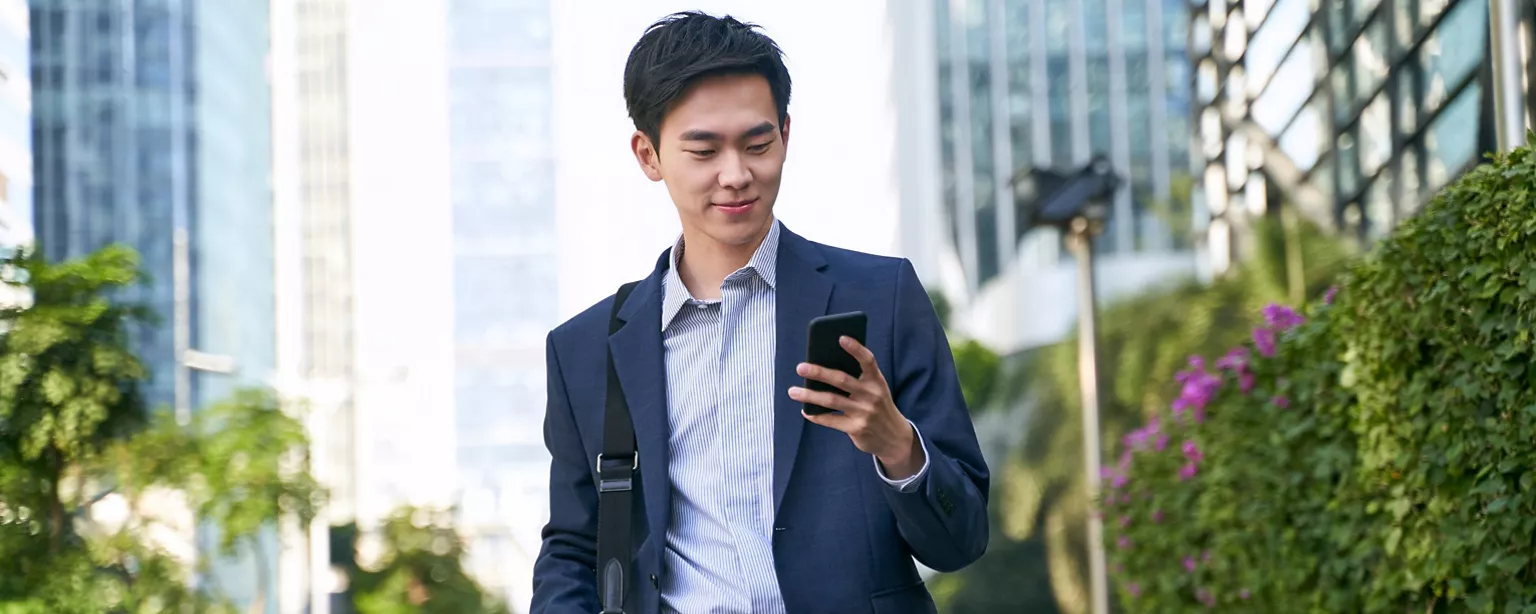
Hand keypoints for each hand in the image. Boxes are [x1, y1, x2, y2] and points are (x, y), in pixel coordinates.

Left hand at [789, 336, 924, 479]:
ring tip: (793, 391)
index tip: (841, 338)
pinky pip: (830, 420)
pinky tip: (805, 410)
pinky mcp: (856, 428)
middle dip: (819, 372)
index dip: (855, 348)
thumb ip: (858, 379)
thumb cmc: (878, 406)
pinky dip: (816, 415)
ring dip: (809, 395)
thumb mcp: (876, 390)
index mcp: (877, 381)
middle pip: (841, 379)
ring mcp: (864, 412)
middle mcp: (871, 395)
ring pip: (831, 400)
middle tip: (800, 367)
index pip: (868, 360)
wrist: (894, 438)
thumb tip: (825, 367)